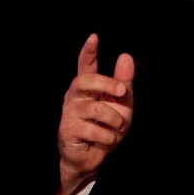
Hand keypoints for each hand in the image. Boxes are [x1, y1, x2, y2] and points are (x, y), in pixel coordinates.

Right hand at [56, 34, 134, 194]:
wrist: (93, 157)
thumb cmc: (106, 127)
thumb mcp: (121, 105)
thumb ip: (123, 82)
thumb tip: (125, 56)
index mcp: (88, 86)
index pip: (86, 64)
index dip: (89, 51)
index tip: (94, 37)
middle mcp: (75, 95)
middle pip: (85, 80)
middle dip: (106, 83)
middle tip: (122, 90)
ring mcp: (69, 112)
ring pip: (96, 108)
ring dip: (114, 120)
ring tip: (117, 128)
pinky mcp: (68, 129)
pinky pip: (94, 129)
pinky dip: (107, 136)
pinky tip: (106, 140)